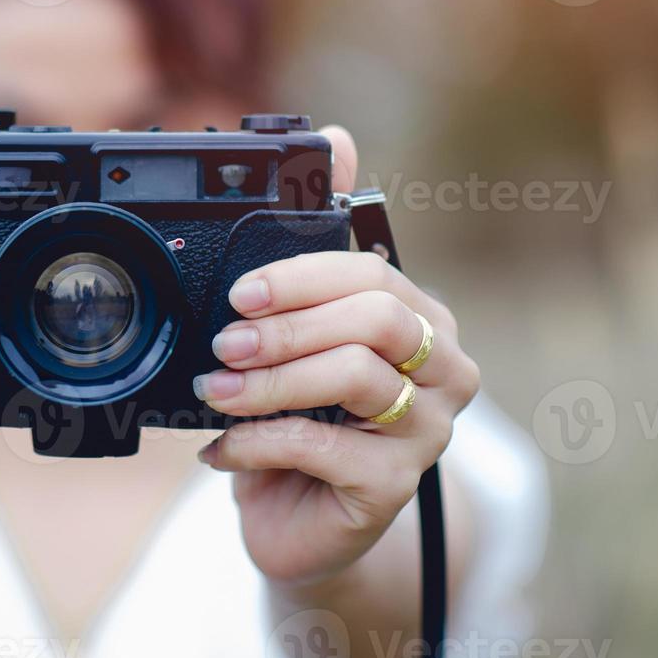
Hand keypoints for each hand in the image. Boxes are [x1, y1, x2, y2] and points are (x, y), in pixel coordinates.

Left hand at [194, 126, 480, 586]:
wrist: (297, 519)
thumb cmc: (301, 415)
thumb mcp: (298, 333)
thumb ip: (315, 249)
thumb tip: (341, 139)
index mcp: (422, 320)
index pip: (373, 276)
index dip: (302, 279)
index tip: (239, 294)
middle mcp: (443, 370)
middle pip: (374, 319)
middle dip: (287, 327)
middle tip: (223, 344)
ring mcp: (429, 431)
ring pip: (353, 378)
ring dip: (268, 382)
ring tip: (215, 391)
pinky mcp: (396, 487)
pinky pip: (323, 446)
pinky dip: (259, 440)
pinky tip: (223, 446)